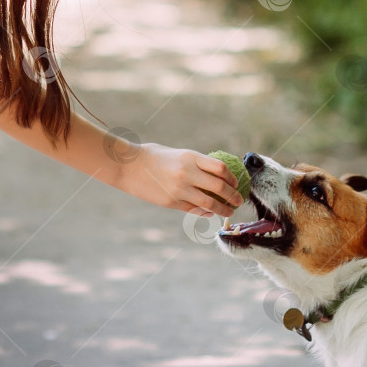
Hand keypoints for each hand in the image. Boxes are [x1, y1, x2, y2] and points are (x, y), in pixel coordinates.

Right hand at [118, 143, 242, 216]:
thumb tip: (214, 173)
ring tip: (229, 211)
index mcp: (191, 157)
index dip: (233, 178)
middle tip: (239, 201)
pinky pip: (194, 209)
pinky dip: (205, 212)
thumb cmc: (152, 156)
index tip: (237, 183)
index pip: (221, 168)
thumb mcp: (177, 154)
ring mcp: (179, 189)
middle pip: (220, 187)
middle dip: (233, 196)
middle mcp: (187, 173)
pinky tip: (210, 213)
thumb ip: (195, 163)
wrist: (127, 166)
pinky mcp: (171, 202)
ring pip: (209, 203)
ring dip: (223, 209)